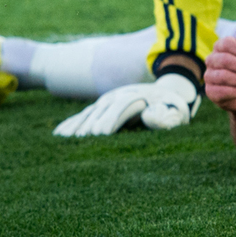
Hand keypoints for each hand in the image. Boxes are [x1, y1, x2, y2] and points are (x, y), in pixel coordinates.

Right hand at [51, 73, 199, 136]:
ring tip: (62, 142)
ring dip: (76, 127)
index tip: (100, 134)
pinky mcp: (100, 108)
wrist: (166, 92)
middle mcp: (117, 97)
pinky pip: (83, 116)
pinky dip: (71, 124)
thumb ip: (166, 117)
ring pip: (88, 114)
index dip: (111, 120)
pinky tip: (59, 135)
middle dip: (89, 126)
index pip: (121, 108)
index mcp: (136, 98)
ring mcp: (106, 102)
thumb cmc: (172, 108)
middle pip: (100, 112)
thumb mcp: (176, 112)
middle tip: (76, 144)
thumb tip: (149, 116)